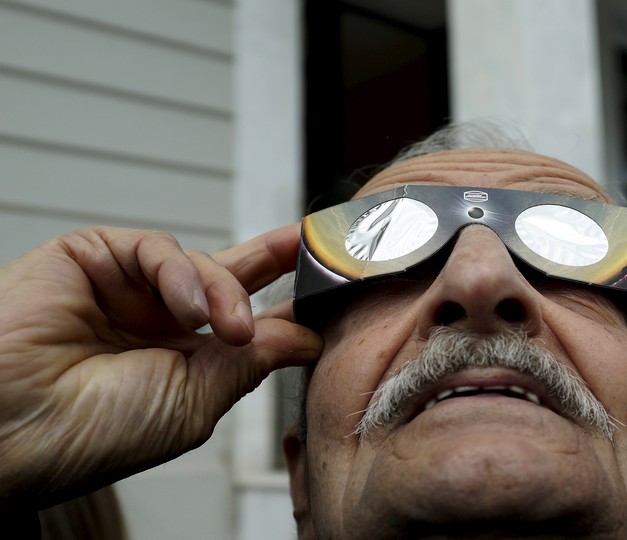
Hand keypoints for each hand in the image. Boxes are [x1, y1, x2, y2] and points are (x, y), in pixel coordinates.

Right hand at [0, 226, 321, 508]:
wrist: (10, 427)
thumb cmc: (93, 431)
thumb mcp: (195, 402)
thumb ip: (251, 361)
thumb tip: (306, 338)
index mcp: (182, 362)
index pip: (247, 323)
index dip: (287, 304)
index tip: (330, 290)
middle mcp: (156, 322)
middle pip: (231, 276)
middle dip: (276, 257)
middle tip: (315, 242)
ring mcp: (126, 288)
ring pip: (202, 264)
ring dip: (226, 293)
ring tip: (231, 328)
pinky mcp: (93, 257)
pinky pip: (158, 249)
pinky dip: (183, 274)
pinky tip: (187, 311)